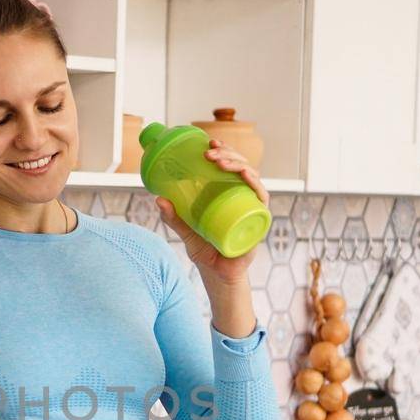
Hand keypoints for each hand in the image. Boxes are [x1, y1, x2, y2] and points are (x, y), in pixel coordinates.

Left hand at [157, 138, 269, 286]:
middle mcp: (243, 197)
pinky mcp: (258, 221)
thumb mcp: (186, 232)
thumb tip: (158, 199)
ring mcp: (252, 208)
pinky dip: (255, 185)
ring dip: (237, 164)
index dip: (223, 150)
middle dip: (227, 153)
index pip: (230, 166)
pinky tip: (246, 175)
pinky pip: (261, 198)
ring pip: (252, 177)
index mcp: (228, 195)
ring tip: (219, 160)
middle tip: (208, 151)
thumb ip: (173, 217)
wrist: (218, 277)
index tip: (208, 142)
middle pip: (242, 167)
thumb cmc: (207, 252)